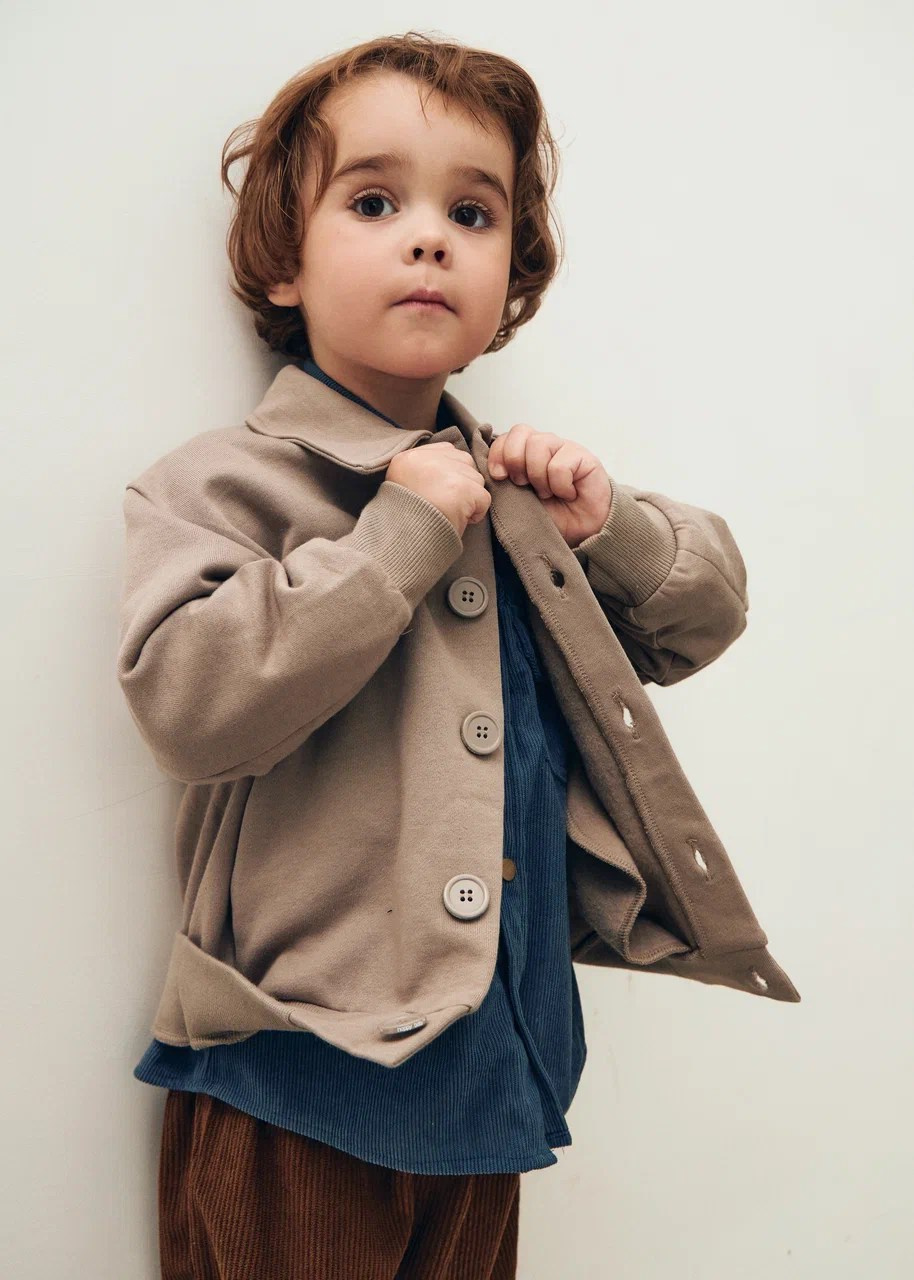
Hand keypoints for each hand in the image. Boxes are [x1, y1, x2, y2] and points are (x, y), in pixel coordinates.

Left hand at [486, 423, 611, 547]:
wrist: (584, 530)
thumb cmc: (553, 515)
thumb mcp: (520, 501)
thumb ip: (505, 484)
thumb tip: (489, 472)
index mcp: (525, 454)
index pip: (506, 437)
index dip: (498, 453)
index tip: (499, 476)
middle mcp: (544, 447)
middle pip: (520, 433)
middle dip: (515, 461)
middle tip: (523, 484)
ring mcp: (563, 448)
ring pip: (538, 445)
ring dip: (538, 476)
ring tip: (548, 493)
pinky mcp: (583, 456)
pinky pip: (560, 464)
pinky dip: (559, 485)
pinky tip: (567, 493)